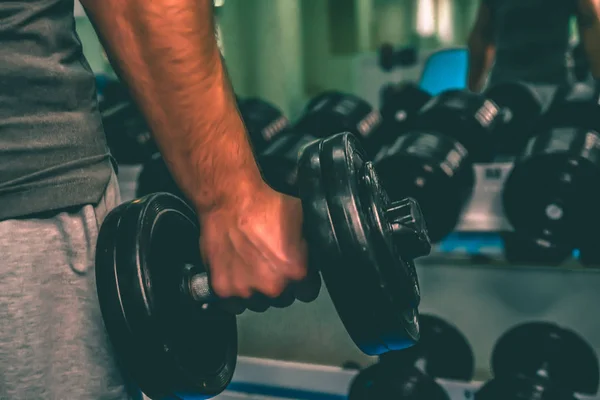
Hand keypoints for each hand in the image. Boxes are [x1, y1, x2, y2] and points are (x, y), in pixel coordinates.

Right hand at [198, 183, 319, 311]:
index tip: (294, 272)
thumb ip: (313, 246)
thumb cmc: (265, 206)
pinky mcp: (223, 289)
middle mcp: (273, 287)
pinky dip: (235, 294)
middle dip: (279, 285)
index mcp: (297, 272)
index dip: (302, 281)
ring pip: (258, 303)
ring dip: (257, 291)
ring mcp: (246, 291)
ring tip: (252, 268)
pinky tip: (237, 276)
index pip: (307, 292)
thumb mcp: (304, 220)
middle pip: (282, 299)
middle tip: (270, 265)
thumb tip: (321, 256)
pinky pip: (234, 304)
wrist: (230, 201)